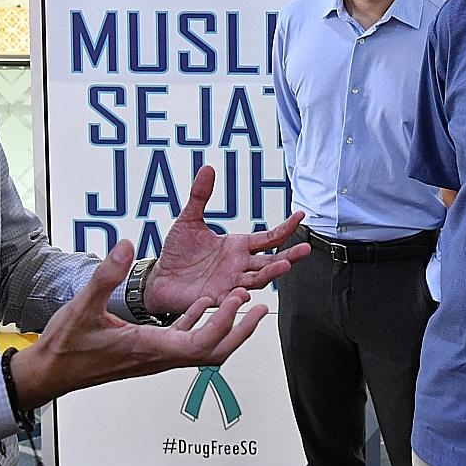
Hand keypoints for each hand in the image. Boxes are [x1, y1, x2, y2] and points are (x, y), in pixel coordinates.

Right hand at [10, 239, 262, 408]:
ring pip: (203, 347)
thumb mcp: (82, 306)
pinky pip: (185, 339)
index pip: (200, 343)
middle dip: (239, 331)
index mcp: (149, 348)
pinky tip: (205, 303)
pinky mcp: (149, 351)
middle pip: (213, 352)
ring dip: (225, 327)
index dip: (224, 323)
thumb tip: (126, 245)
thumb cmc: (65, 346)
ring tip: (244, 301)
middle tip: (259, 307)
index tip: (238, 299)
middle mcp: (159, 356)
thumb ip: (105, 275)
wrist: (50, 373)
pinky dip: (200, 322)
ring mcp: (156, 356)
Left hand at [143, 165, 308, 314]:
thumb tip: (207, 167)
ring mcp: (230, 282)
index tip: (301, 215)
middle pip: (271, 260)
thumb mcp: (189, 220)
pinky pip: (231, 298)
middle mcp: (239, 265)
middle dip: (289, 256)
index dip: (285, 228)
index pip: (268, 238)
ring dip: (272, 273)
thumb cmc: (177, 252)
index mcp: (237, 246)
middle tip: (306, 249)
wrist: (159, 279)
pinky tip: (245, 291)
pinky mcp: (216, 297)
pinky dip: (239, 295)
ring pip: (258, 279)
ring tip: (284, 266)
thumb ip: (200, 196)